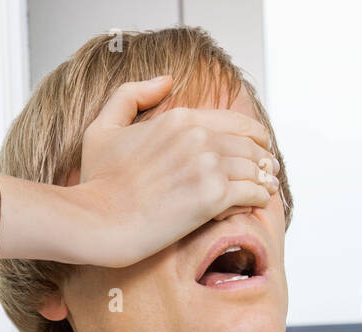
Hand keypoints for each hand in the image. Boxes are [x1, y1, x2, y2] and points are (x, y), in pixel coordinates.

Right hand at [66, 75, 279, 266]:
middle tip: (266, 171)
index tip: (256, 149)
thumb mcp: (102, 127)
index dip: (252, 136)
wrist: (95, 220)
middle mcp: (198, 137)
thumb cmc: (96, 183)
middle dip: (262, 158)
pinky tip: (255, 203)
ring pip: (255, 168)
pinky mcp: (213, 197)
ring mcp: (207, 166)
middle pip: (250, 144)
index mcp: (179, 119)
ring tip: (265, 189)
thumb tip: (166, 81)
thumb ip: (131, 95)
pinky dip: (257, 198)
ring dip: (263, 178)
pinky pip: (252, 193)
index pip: (235, 122)